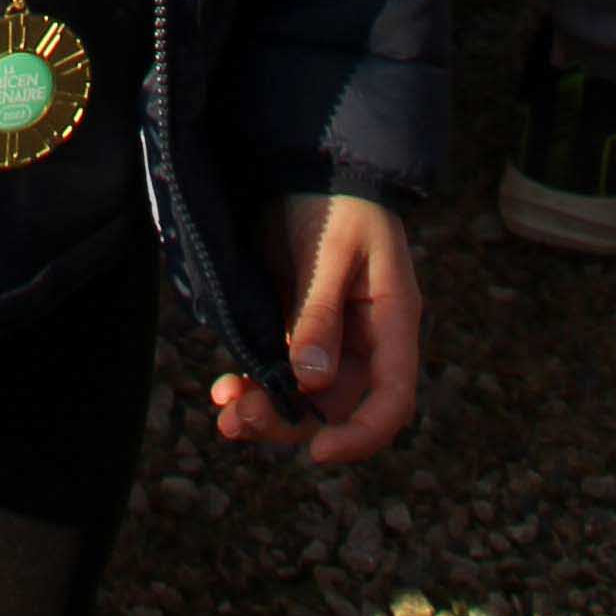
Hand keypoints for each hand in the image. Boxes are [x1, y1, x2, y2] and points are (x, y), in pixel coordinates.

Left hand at [212, 195, 420, 470]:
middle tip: (238, 424)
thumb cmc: (336, 199)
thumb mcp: (332, 250)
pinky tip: (224, 387)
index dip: (362, 434)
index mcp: (392, 323)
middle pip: (337, 407)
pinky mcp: (298, 326)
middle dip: (290, 422)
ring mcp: (331, 336)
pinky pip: (280, 368)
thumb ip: (319, 313)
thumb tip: (311, 381)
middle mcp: (365, 340)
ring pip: (304, 394)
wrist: (310, 163)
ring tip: (223, 412)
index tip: (319, 453)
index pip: (391, 399)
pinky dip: (254, 382)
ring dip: (265, 408)